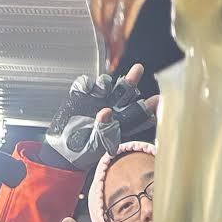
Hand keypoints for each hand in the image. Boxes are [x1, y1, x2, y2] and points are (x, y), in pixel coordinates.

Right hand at [40, 64, 157, 171]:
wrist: (64, 152)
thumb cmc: (84, 152)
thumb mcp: (96, 145)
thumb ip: (103, 130)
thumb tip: (106, 112)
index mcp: (122, 121)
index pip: (138, 112)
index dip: (148, 106)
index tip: (157, 99)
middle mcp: (112, 107)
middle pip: (126, 91)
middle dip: (132, 80)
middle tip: (138, 69)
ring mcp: (96, 100)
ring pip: (106, 84)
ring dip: (107, 82)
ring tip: (103, 87)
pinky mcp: (80, 96)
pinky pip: (85, 84)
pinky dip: (86, 83)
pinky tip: (86, 88)